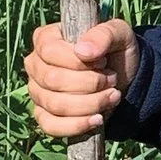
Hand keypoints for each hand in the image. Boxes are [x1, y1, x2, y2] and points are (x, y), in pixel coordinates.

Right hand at [26, 16, 140, 139]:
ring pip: (55, 104)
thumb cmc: (116, 51)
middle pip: (53, 80)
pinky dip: (77, 125)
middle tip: (112, 80)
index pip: (50, 51)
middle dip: (90, 83)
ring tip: (112, 95)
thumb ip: (103, 35)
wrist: (125, 79)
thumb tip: (82, 51)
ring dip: (90, 104)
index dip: (79, 61)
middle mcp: (35, 65)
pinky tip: (97, 119)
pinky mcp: (44, 115)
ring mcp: (37, 92)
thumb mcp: (119, 34)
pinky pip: (51, 126)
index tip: (103, 61)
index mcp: (46, 39)